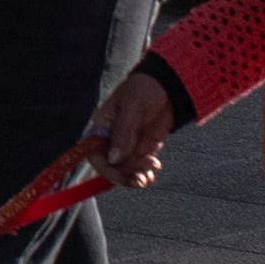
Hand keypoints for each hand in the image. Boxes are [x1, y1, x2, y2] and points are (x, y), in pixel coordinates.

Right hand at [86, 71, 176, 185]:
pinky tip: (151, 174)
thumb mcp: (133, 108)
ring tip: (152, 170)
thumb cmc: (145, 89)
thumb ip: (123, 133)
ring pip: (126, 168)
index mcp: (102, 126)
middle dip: (125, 174)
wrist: (169, 85)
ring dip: (137, 174)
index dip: (104, 168)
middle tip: (141, 178)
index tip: (120, 176)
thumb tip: (113, 159)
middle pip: (112, 165)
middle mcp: (111, 138)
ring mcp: (128, 143)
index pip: (94, 153)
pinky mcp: (142, 147)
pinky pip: (139, 166)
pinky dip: (144, 172)